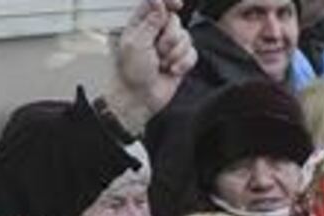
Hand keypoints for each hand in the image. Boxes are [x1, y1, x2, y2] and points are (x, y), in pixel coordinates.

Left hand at [108, 0, 196, 128]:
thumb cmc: (131, 73)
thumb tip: (159, 3)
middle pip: (175, 20)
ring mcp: (169, 45)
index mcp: (141, 23)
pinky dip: (183, 63)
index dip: (169, 1)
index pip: (157, 2)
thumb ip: (150, 21)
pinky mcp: (180, 59)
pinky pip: (192, 53)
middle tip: (157, 51)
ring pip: (186, 37)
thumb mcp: (135, 43)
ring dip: (174, 53)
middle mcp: (156, 32)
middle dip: (169, 38)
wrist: (140, 98)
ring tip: (161, 64)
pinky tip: (171, 70)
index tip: (176, 5)